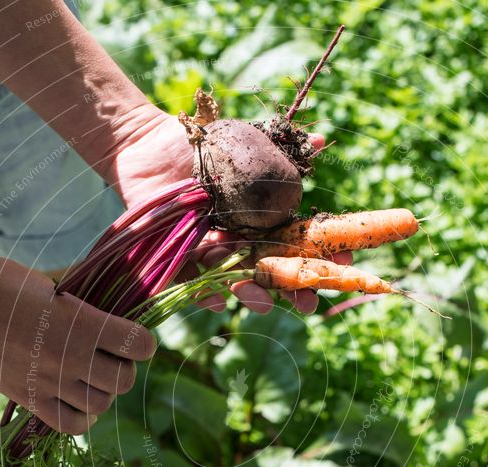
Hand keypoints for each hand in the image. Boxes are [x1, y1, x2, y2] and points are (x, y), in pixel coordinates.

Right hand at [0, 257, 154, 433]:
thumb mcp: (49, 284)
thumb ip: (85, 305)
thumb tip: (117, 313)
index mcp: (80, 323)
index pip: (139, 345)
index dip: (142, 342)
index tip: (131, 338)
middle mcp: (70, 358)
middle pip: (125, 381)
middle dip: (123, 367)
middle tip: (108, 356)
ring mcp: (49, 384)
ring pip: (102, 404)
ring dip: (103, 391)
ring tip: (90, 376)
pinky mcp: (30, 402)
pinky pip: (73, 425)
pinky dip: (83, 416)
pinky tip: (78, 399)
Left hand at [105, 109, 343, 314]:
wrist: (146, 143)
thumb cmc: (200, 145)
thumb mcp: (244, 141)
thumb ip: (279, 148)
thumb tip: (320, 141)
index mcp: (261, 220)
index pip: (295, 243)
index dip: (318, 254)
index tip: (341, 262)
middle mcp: (240, 241)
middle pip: (271, 272)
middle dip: (293, 291)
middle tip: (310, 304)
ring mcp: (211, 252)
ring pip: (235, 281)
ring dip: (252, 294)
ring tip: (262, 301)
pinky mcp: (178, 259)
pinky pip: (193, 284)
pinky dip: (205, 295)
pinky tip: (216, 301)